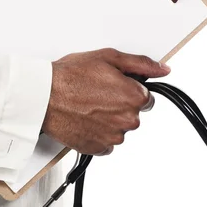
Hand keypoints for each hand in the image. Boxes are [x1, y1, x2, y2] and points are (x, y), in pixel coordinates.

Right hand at [42, 48, 169, 154]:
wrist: (43, 96)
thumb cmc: (71, 76)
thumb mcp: (109, 58)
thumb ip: (141, 64)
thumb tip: (162, 69)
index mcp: (134, 97)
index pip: (146, 98)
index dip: (129, 90)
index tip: (114, 87)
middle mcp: (128, 120)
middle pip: (133, 114)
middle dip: (119, 105)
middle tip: (97, 94)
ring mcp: (113, 136)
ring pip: (119, 128)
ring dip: (108, 120)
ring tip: (88, 106)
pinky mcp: (98, 148)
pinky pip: (106, 142)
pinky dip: (98, 133)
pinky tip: (85, 119)